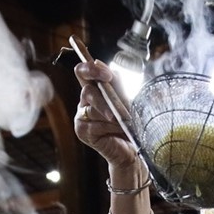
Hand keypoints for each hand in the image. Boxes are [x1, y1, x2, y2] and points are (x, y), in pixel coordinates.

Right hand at [73, 60, 143, 183]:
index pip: (82, 71)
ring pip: (93, 110)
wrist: (131, 148)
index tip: (107, 75)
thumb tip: (104, 66)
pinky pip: (95, 125)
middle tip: (118, 106)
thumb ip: (116, 84)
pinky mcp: (82, 131)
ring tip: (125, 122)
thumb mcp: (126, 100)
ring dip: (113, 116)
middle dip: (105, 98)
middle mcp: (84, 102)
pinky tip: (120, 130)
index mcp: (93, 89)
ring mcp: (81, 117)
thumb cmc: (129, 123)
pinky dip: (111, 127)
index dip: (91, 69)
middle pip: (87, 91)